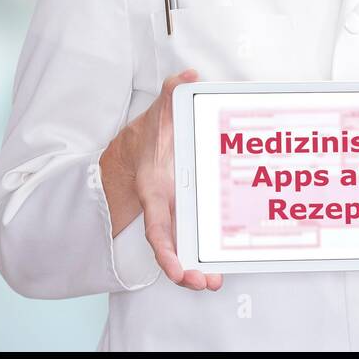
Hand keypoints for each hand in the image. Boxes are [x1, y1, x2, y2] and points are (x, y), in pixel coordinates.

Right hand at [102, 68, 222, 291]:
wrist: (137, 147)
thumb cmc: (151, 133)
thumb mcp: (159, 111)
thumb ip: (170, 93)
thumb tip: (187, 75)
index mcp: (154, 189)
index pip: (156, 225)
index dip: (165, 250)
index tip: (175, 270)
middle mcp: (162, 207)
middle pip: (169, 245)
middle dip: (182, 269)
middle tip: (203, 283)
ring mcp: (173, 214)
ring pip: (181, 247)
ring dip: (194, 268)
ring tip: (213, 283)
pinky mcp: (186, 214)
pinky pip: (193, 238)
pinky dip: (203, 253)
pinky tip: (220, 266)